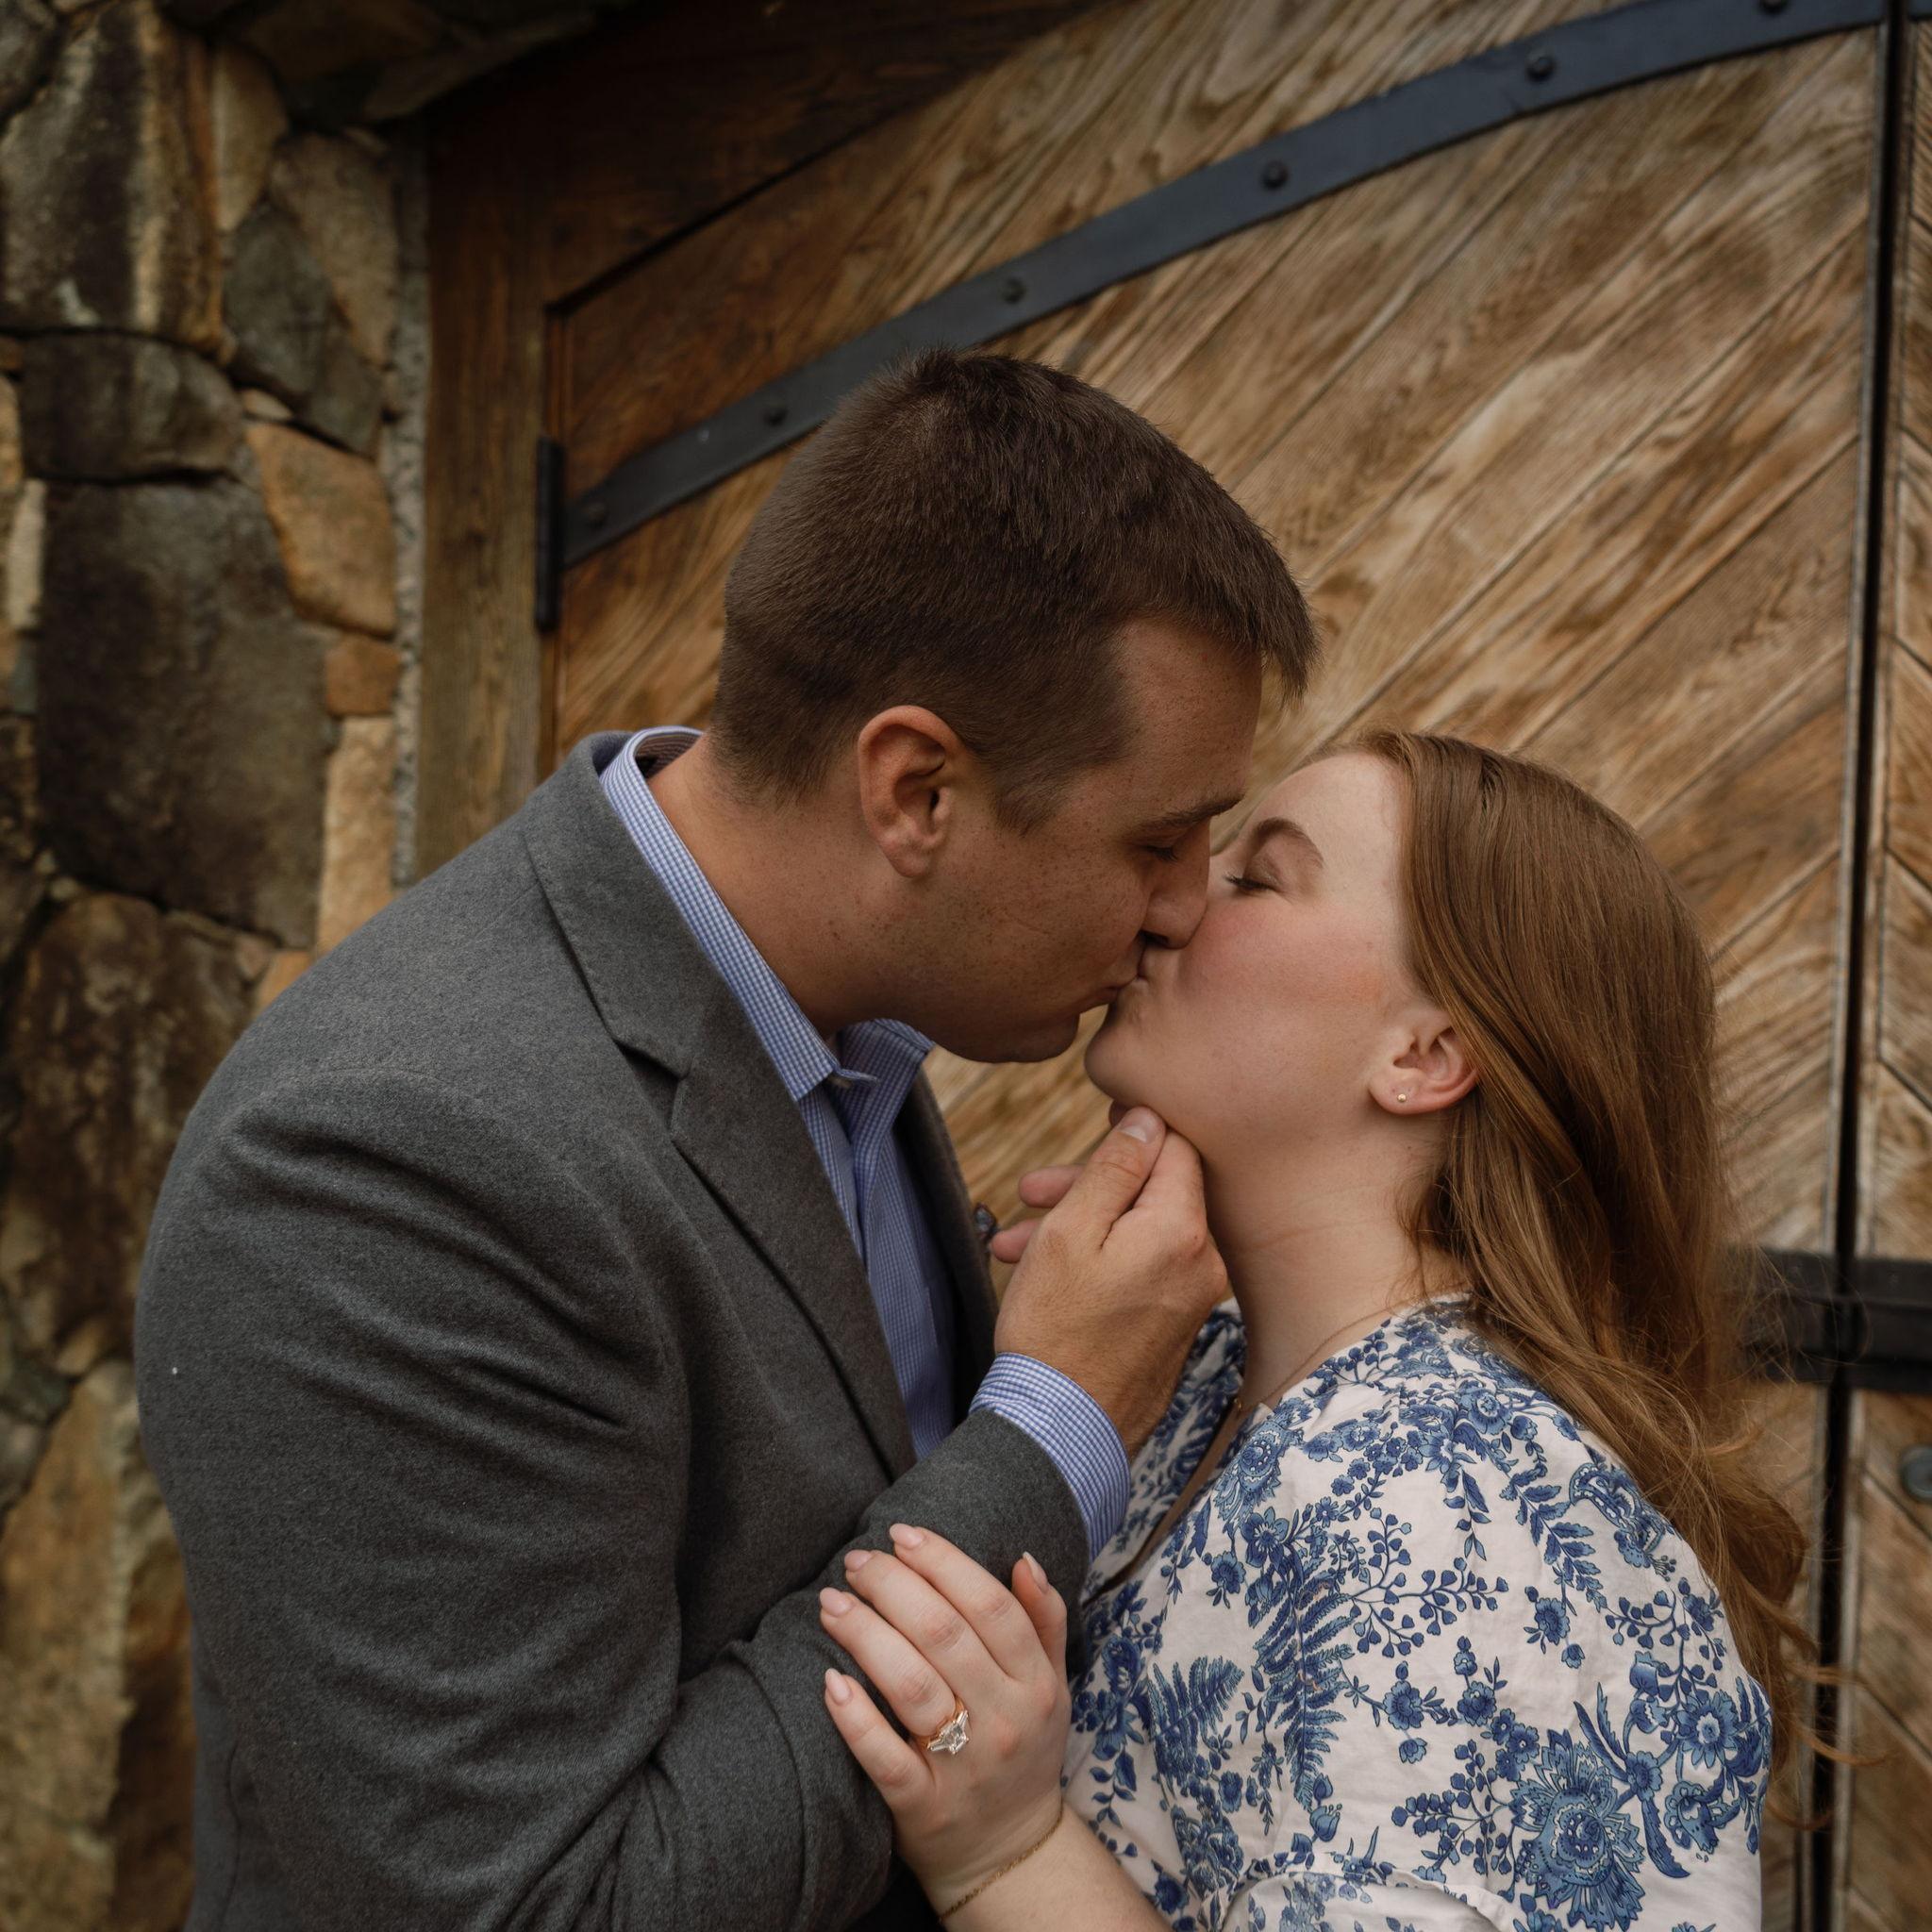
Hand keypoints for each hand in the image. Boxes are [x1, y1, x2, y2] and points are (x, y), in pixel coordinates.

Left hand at [819, 1525, 1069, 1913]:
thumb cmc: (1022, 1748)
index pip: (990, 1606)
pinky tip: (829, 1683)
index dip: (944, 1563)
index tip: (902, 1534)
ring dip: (867, 1636)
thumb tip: (1023, 1557)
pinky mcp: (923, 1807)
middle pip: (945, 1636)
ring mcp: (963, 1767)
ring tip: (831, 1604)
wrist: (1009, 1854)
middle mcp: (1003, 1721)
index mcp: (1034, 1684)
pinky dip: (856, 1720)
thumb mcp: (1051, 1686)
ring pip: (912, 1687)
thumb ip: (1042, 1620)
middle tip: (857, 1562)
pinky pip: (885, 1759)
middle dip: (894, 1587)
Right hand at [990, 1108, 1226, 1455]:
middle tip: (1029, 1190)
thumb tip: (1149, 1119)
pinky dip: (1098, 1260)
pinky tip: (1044, 1272)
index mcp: (1181, 1230)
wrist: (1060, 1429)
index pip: (1176, 1147)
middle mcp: (1202, 1262)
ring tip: (1014, 1242)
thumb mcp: (1070, 1231)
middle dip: (1089, 1185)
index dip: (1133, 1131)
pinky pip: (1141, 1269)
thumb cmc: (1055, 1328)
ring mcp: (1193, 1297)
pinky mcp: (1176, 1324)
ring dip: (1081, 1225)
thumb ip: (1114, 1168)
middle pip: (1153, 1190)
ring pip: (1139, 1231)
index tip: (1092, 1129)